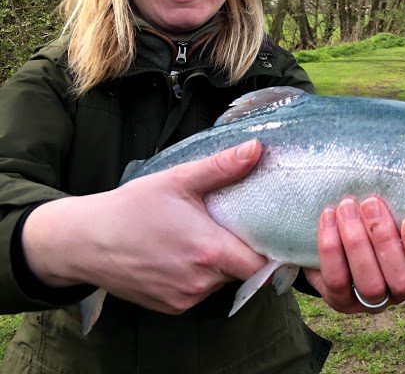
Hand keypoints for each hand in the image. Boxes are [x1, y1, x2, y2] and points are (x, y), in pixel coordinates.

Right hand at [22, 140, 266, 313]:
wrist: (84, 241)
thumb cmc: (131, 207)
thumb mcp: (178, 180)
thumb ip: (222, 167)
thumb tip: (257, 148)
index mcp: (208, 250)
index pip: (261, 263)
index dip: (269, 249)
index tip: (267, 231)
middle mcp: (200, 281)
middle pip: (243, 271)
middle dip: (242, 251)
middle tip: (230, 225)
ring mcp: (185, 298)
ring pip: (221, 282)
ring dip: (219, 264)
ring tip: (202, 237)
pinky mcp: (171, 308)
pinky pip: (200, 293)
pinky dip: (199, 277)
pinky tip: (183, 254)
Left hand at [303, 197, 404, 313]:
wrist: (344, 233)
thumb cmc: (384, 215)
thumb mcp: (402, 210)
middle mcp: (403, 293)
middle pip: (401, 281)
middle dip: (384, 240)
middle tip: (371, 203)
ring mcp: (372, 302)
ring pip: (369, 283)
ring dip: (357, 242)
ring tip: (347, 206)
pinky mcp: (341, 300)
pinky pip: (337, 280)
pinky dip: (331, 248)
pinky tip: (329, 217)